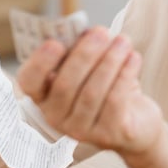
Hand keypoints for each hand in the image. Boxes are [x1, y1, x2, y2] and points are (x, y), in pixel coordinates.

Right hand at [16, 27, 163, 154]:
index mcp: (44, 96)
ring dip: (109, 62)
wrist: (137, 123)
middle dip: (85, 54)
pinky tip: (133, 58)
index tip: (56, 43)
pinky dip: (124, 75)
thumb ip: (80, 51)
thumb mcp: (89, 67)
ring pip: (92, 93)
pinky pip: (114, 101)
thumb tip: (85, 32)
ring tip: (122, 42)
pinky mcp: (107, 135)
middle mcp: (56, 117)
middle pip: (65, 85)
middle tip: (101, 32)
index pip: (29, 82)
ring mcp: (80, 130)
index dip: (40, 63)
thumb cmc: (107, 89)